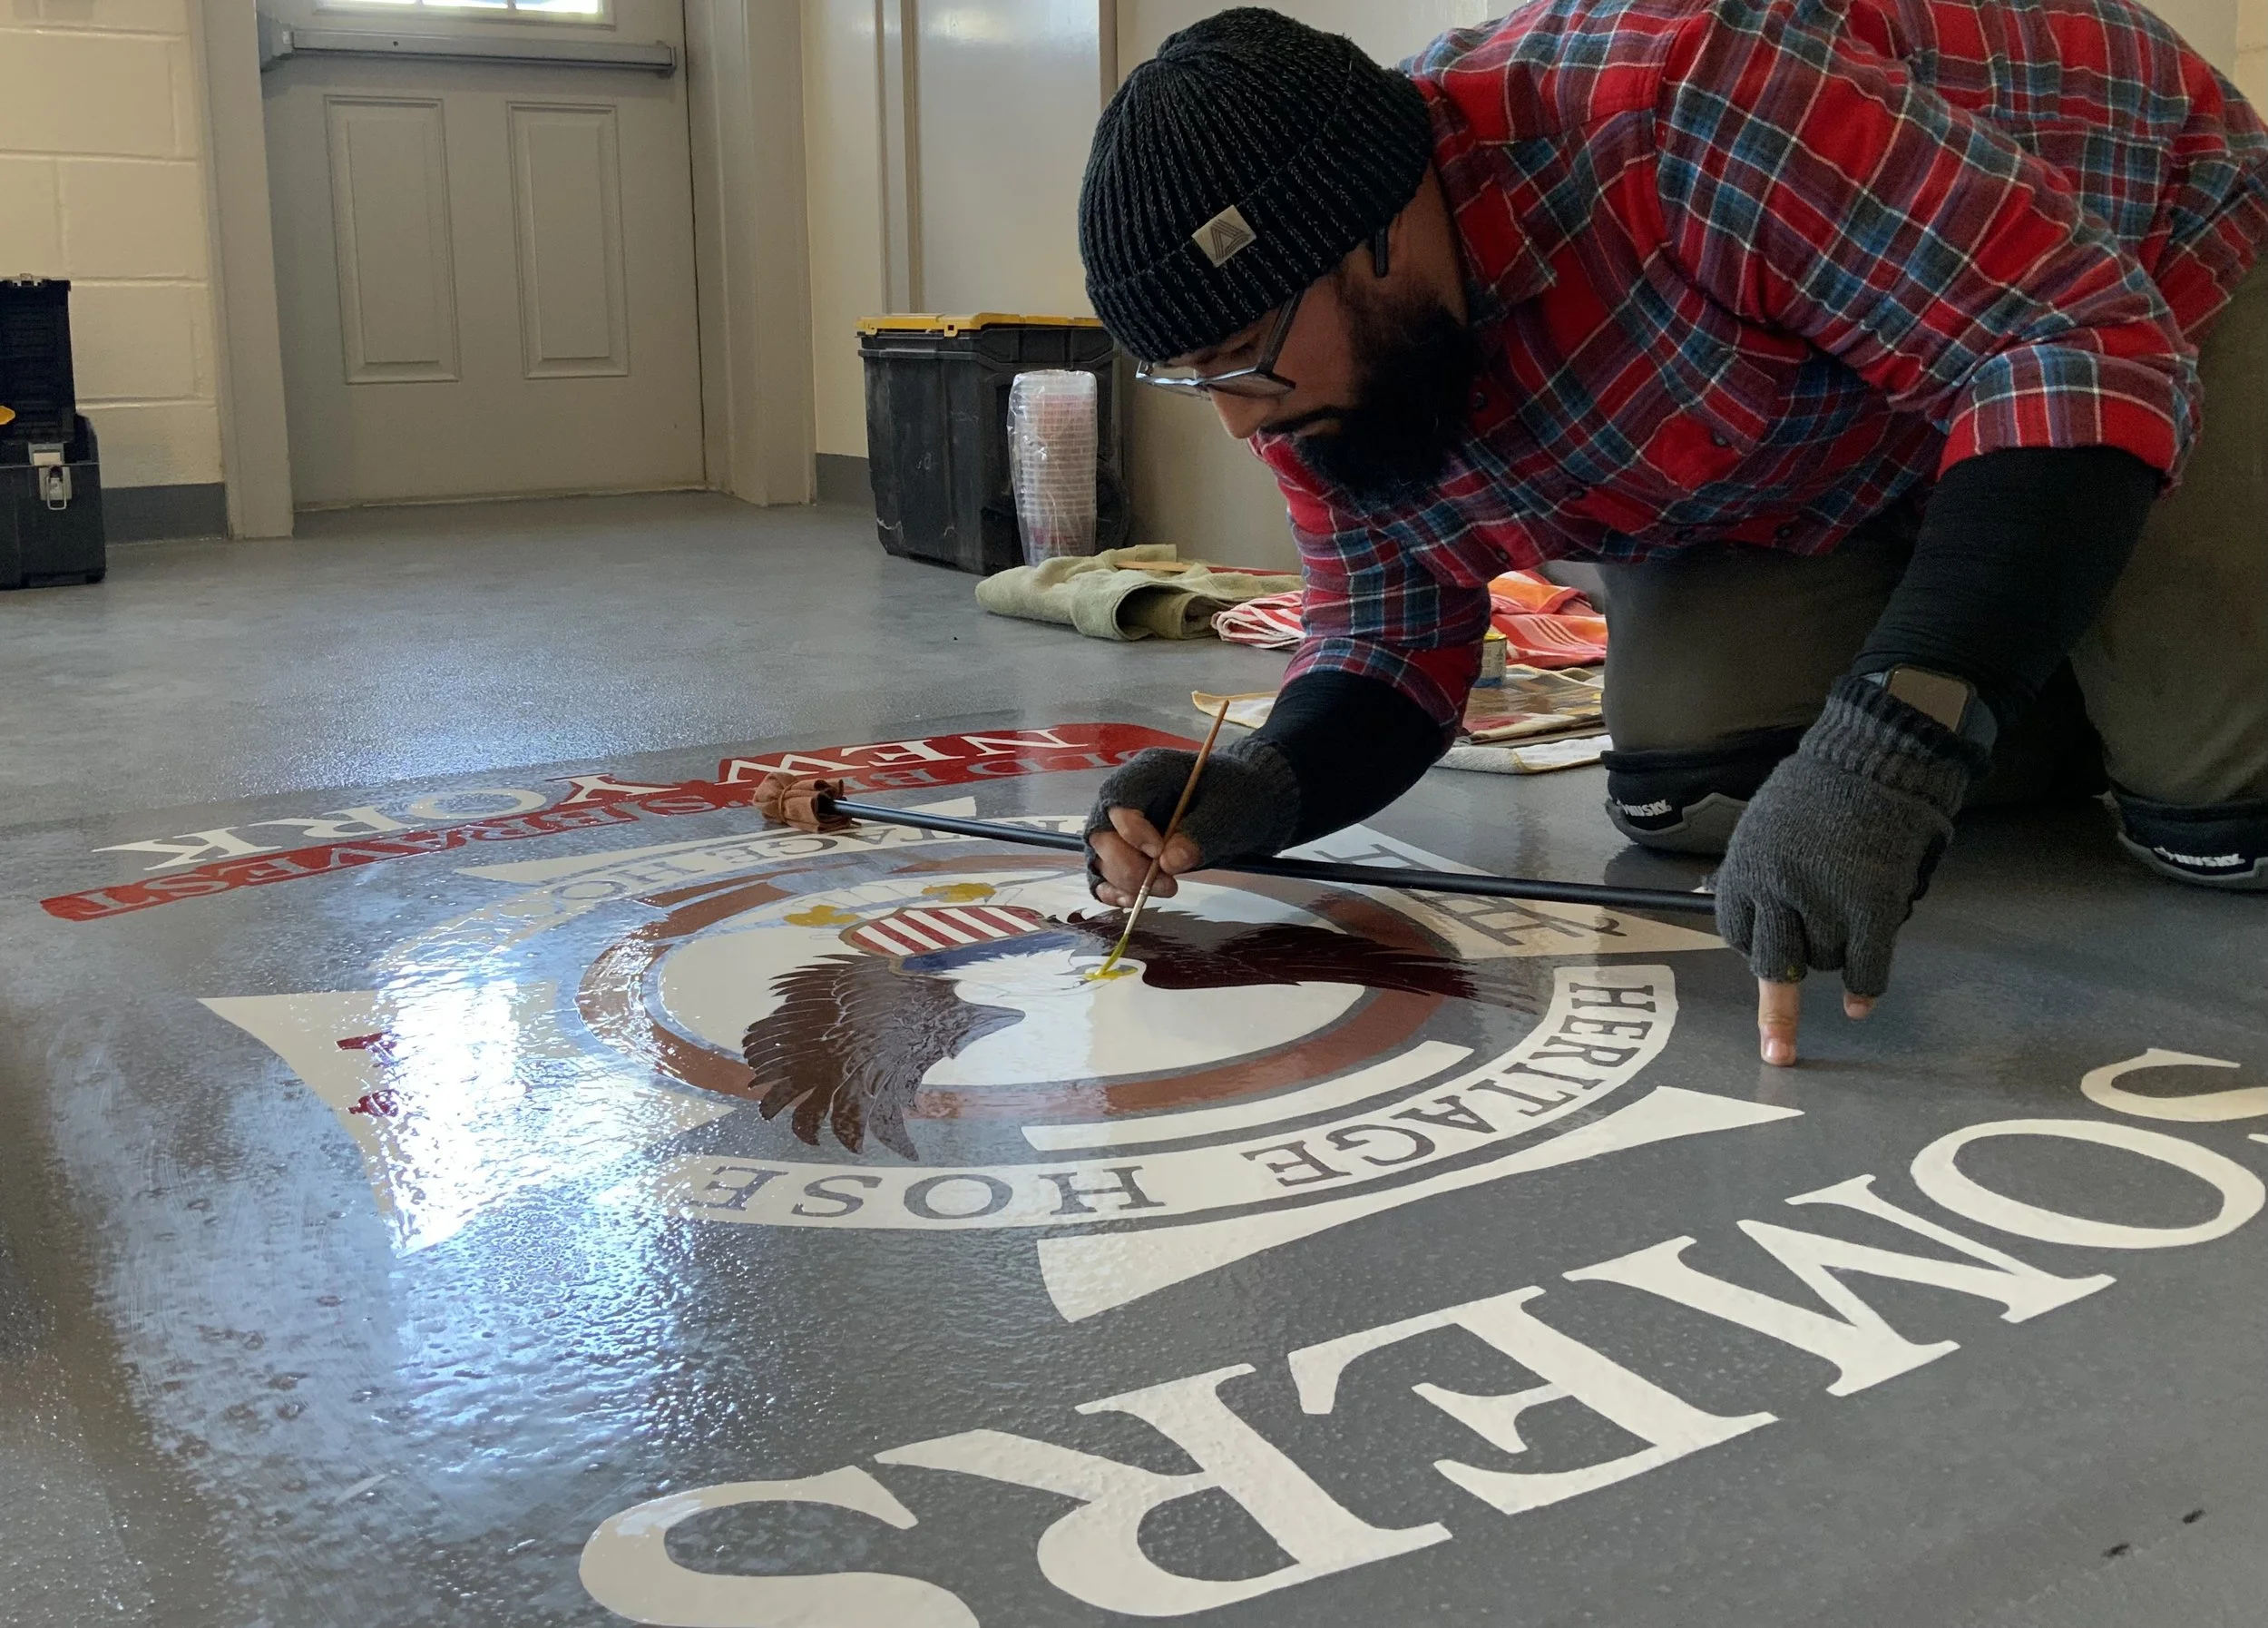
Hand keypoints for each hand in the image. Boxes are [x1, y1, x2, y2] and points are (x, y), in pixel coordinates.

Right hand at [1083, 744, 1299, 903]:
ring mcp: (1121, 825)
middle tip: (1166, 884)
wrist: (1246, 802)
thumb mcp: (1229, 809)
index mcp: (1148, 772)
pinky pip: (1103, 873)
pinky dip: (1112, 890)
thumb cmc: (1237, 794)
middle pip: (1102, 832)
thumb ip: (1199, 833)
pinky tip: (1132, 901)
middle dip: (1128, 865)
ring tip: (1167, 889)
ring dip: (1126, 881)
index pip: (1120, 798)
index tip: (1159, 854)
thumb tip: (1169, 863)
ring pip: (1100, 857)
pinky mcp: (1126, 851)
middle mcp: (1126, 797)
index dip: (1132, 829)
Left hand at [1716, 677, 1985, 1065]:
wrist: (1873, 758)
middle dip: (1777, 1011)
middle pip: (1773, 966)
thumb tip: (1740, 909)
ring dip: (1838, 954)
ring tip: (1854, 909)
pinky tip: (1862, 1005)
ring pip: (1826, 961)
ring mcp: (1822, 902)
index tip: (1774, 952)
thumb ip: (1756, 873)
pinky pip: (1866, 966)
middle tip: (1777, 1051)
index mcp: (1744, 873)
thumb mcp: (1763, 827)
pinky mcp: (1869, 906)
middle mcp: (1775, 894)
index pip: (1736, 933)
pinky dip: (1867, 989)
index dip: (1757, 944)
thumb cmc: (1820, 789)